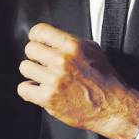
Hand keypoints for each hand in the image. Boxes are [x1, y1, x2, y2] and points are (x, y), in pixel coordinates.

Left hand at [18, 23, 138, 138]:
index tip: (37, 41)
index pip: (40, 31)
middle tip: (42, 63)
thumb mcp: (93, 50)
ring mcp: (54, 80)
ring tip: (43, 77)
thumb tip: (52, 38)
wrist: (114, 107)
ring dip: (32, 73)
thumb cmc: (106, 80)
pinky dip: (29, 90)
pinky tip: (38, 90)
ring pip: (25, 67)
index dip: (36, 36)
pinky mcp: (49, 98)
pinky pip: (23, 88)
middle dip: (35, 56)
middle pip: (30, 49)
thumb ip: (71, 42)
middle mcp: (62, 60)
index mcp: (72, 46)